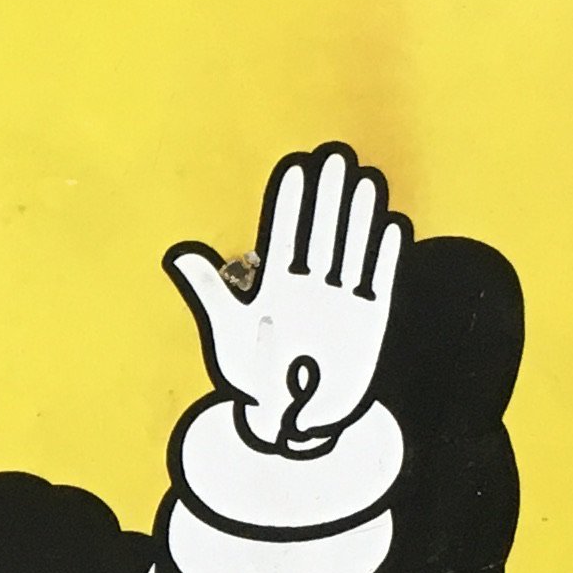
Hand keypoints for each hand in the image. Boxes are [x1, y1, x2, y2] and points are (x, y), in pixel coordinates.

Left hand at [166, 143, 408, 446]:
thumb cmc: (253, 375)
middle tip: (336, 155)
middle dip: (328, 194)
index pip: (284, 233)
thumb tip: (178, 255)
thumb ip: (207, 291)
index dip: (290, 200)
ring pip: (353, 249)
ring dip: (360, 215)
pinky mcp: (370, 322)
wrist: (291, 418)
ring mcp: (342, 301)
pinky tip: (394, 224)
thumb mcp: (225, 332)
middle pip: (322, 231)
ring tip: (367, 178)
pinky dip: (387, 256)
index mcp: (275, 284)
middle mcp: (311, 286)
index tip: (295, 165)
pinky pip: (381, 282)